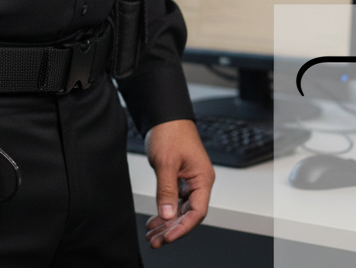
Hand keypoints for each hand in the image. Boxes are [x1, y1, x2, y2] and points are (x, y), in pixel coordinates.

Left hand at [143, 118, 214, 247]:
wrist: (164, 116)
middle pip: (189, 214)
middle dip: (172, 229)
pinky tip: (154, 220)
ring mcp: (189, 181)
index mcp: (203, 178)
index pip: (197, 212)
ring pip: (180, 210)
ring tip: (152, 235)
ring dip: (166, 223)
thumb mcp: (166, 162)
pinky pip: (175, 201)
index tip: (168, 236)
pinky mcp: (180, 179)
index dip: (183, 227)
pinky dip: (164, 211)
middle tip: (155, 240)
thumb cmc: (170, 132)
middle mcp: (199, 182)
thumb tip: (167, 215)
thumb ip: (167, 190)